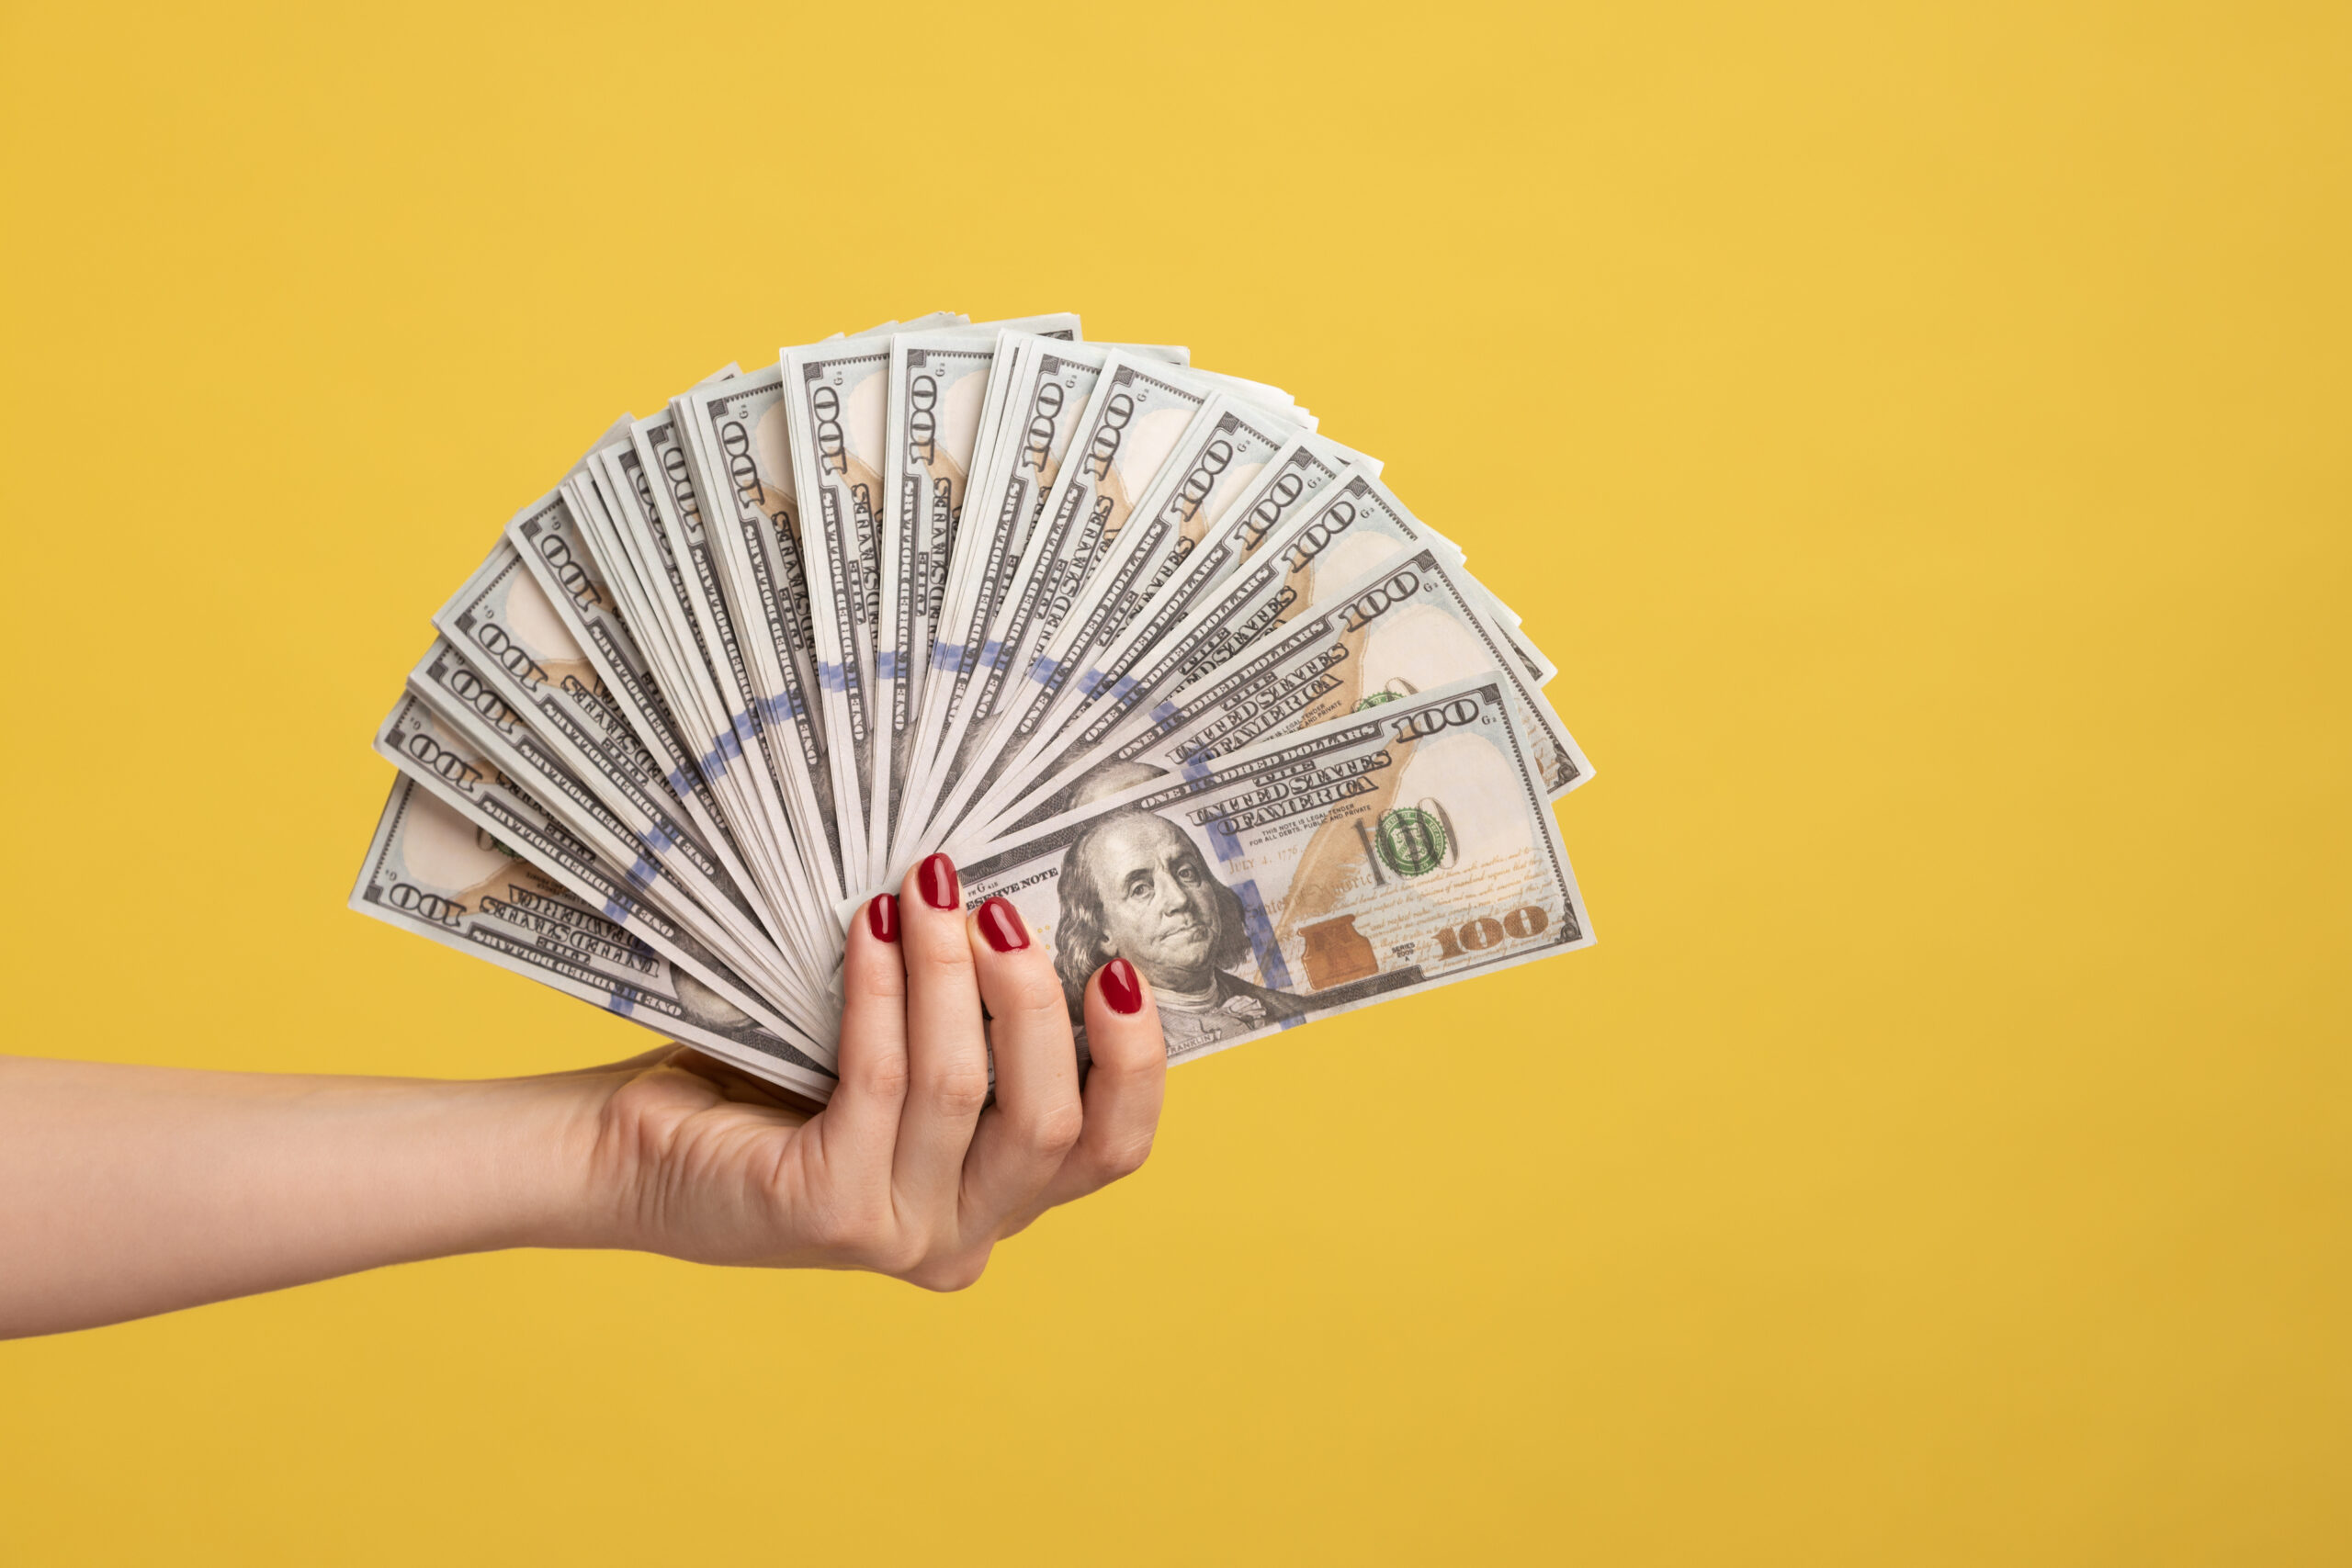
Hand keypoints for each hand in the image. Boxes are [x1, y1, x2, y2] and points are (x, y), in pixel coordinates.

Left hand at [579, 853, 1166, 1290]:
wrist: (624, 1153)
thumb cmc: (767, 1092)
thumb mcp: (901, 1066)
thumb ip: (970, 1029)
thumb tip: (1021, 909)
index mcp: (997, 1204)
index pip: (1109, 1151)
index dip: (1135, 1063)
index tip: (1121, 969)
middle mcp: (961, 1239)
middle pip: (1054, 1124)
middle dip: (1036, 1001)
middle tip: (1002, 911)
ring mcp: (897, 1235)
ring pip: (964, 1090)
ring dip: (949, 971)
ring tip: (931, 888)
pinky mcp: (829, 1209)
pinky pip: (880, 1078)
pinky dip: (880, 990)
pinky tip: (868, 926)